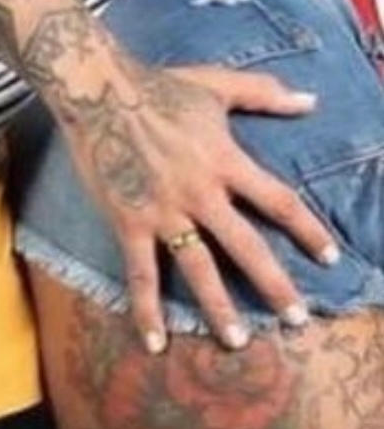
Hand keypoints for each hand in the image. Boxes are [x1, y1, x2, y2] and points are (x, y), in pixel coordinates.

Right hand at [62, 55, 338, 351]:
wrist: (97, 89)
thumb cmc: (160, 85)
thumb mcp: (218, 84)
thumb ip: (266, 94)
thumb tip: (312, 100)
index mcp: (225, 160)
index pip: (278, 201)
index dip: (307, 230)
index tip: (330, 257)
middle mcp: (199, 193)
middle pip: (246, 246)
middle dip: (274, 285)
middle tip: (298, 319)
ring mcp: (163, 212)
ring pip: (197, 268)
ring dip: (218, 307)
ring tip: (238, 342)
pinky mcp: (128, 222)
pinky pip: (140, 273)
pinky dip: (146, 310)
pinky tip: (155, 343)